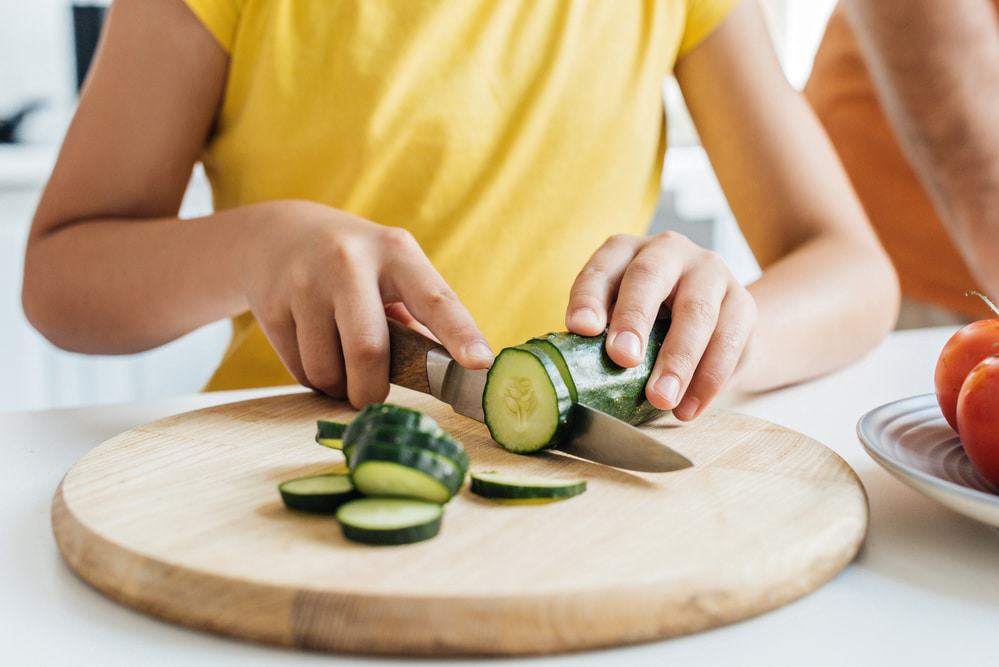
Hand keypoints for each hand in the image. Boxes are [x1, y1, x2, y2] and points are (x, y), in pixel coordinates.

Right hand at [240, 200, 492, 406]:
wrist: (278, 234)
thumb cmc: (355, 265)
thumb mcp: (392, 270)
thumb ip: (419, 316)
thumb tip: (449, 372)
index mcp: (396, 252)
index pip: (434, 298)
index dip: (460, 333)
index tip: (481, 363)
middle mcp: (349, 262)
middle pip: (368, 349)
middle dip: (372, 390)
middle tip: (373, 399)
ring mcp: (305, 282)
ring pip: (327, 369)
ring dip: (339, 387)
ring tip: (342, 366)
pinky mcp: (272, 305)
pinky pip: (300, 370)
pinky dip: (314, 379)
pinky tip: (315, 352)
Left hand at [565, 232, 755, 419]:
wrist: (716, 326)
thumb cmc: (651, 325)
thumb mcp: (621, 322)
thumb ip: (602, 339)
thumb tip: (575, 378)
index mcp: (626, 252)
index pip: (602, 268)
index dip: (589, 297)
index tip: (581, 329)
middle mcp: (668, 250)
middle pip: (649, 276)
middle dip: (634, 318)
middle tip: (622, 358)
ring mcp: (709, 271)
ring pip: (696, 311)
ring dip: (677, 360)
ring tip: (661, 399)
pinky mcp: (743, 301)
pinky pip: (729, 339)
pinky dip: (708, 379)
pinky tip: (689, 408)